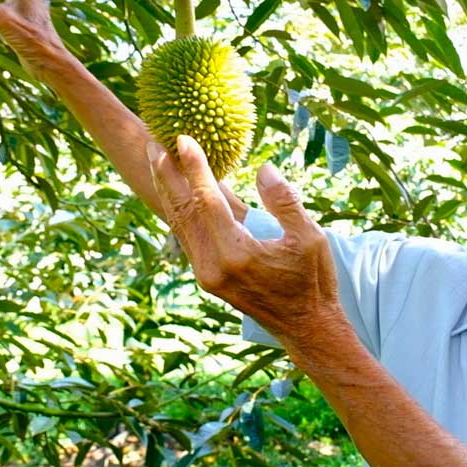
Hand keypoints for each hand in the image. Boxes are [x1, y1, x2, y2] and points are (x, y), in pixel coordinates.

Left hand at [148, 135, 343, 344]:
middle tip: (154, 141)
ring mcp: (207, 275)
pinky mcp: (208, 279)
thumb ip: (285, 202)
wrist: (306, 328)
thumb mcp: (310, 238)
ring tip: (159, 160)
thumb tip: (263, 169)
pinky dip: (181, 210)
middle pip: (182, 211)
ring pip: (180, 225)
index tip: (183, 138)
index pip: (208, 201)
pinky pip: (188, 237)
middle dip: (166, 174)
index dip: (194, 167)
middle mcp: (214, 266)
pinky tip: (179, 192)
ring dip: (168, 191)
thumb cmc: (313, 281)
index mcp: (238, 254)